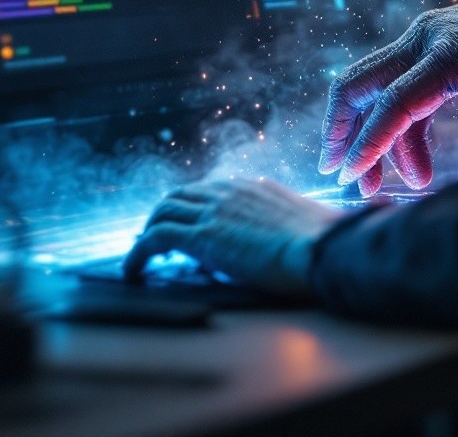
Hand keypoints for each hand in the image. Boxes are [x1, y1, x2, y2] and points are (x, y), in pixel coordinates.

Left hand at [123, 178, 345, 294]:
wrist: (323, 247)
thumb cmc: (325, 244)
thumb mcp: (303, 224)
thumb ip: (284, 225)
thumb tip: (292, 240)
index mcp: (252, 187)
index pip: (209, 189)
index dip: (191, 207)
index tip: (184, 223)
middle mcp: (228, 191)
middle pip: (179, 195)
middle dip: (162, 215)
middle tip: (154, 237)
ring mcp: (213, 210)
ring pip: (162, 211)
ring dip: (146, 232)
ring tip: (140, 257)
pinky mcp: (202, 236)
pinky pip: (155, 238)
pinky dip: (138, 253)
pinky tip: (133, 271)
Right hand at [318, 0, 457, 195]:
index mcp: (450, 52)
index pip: (394, 100)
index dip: (369, 139)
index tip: (350, 175)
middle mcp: (425, 40)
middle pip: (359, 84)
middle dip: (341, 131)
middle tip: (339, 175)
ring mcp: (424, 41)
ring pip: (373, 88)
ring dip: (369, 134)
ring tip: (378, 185)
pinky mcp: (431, 48)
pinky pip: (399, 89)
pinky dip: (399, 127)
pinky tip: (416, 165)